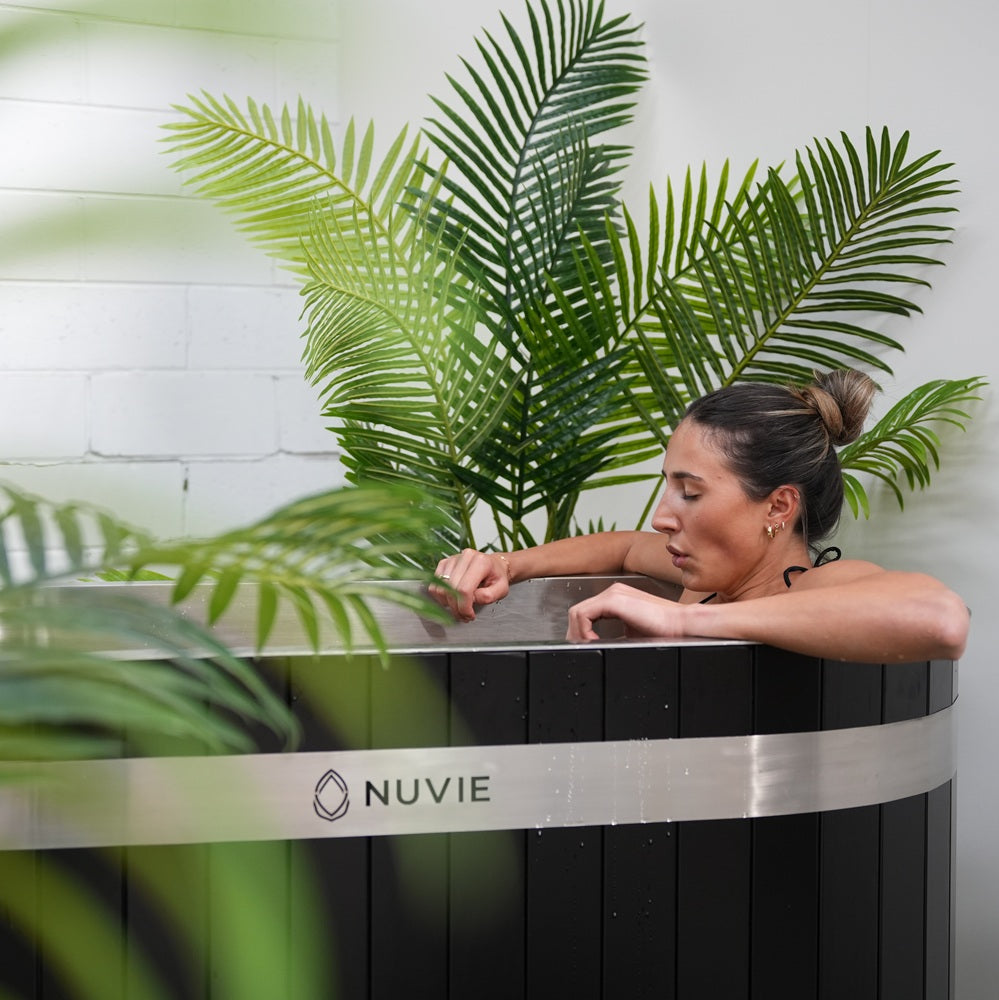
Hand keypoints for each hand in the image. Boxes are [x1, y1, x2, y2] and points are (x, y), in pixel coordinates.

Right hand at [429, 548, 511, 621]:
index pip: (464, 589)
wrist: (494, 566)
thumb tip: (471, 599)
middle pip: (451, 590)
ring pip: (440, 588)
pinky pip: (435, 585)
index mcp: (481, 562)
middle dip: (456, 609)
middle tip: (464, 616)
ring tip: (459, 609)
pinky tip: (453, 600)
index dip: (464, 607)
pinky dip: (441, 597)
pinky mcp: (444, 563)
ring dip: (448, 604)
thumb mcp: (502, 589)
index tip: (469, 616)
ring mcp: (452, 559)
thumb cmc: (497, 577)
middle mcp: (465, 557)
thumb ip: (488, 596)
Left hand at [566, 582, 687, 640]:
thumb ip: (614, 636)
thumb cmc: (663, 632)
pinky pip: (583, 615)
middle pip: (578, 613)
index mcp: (617, 599)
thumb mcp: (631, 635)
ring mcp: (613, 594)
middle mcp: (613, 593)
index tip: (587, 648)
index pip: (586, 614)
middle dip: (576, 634)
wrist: (681, 627)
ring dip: (578, 633)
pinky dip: (583, 631)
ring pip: (577, 613)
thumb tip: (598, 646)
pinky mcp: (614, 600)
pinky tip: (594, 642)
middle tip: (583, 650)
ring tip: (590, 647)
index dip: (581, 632)